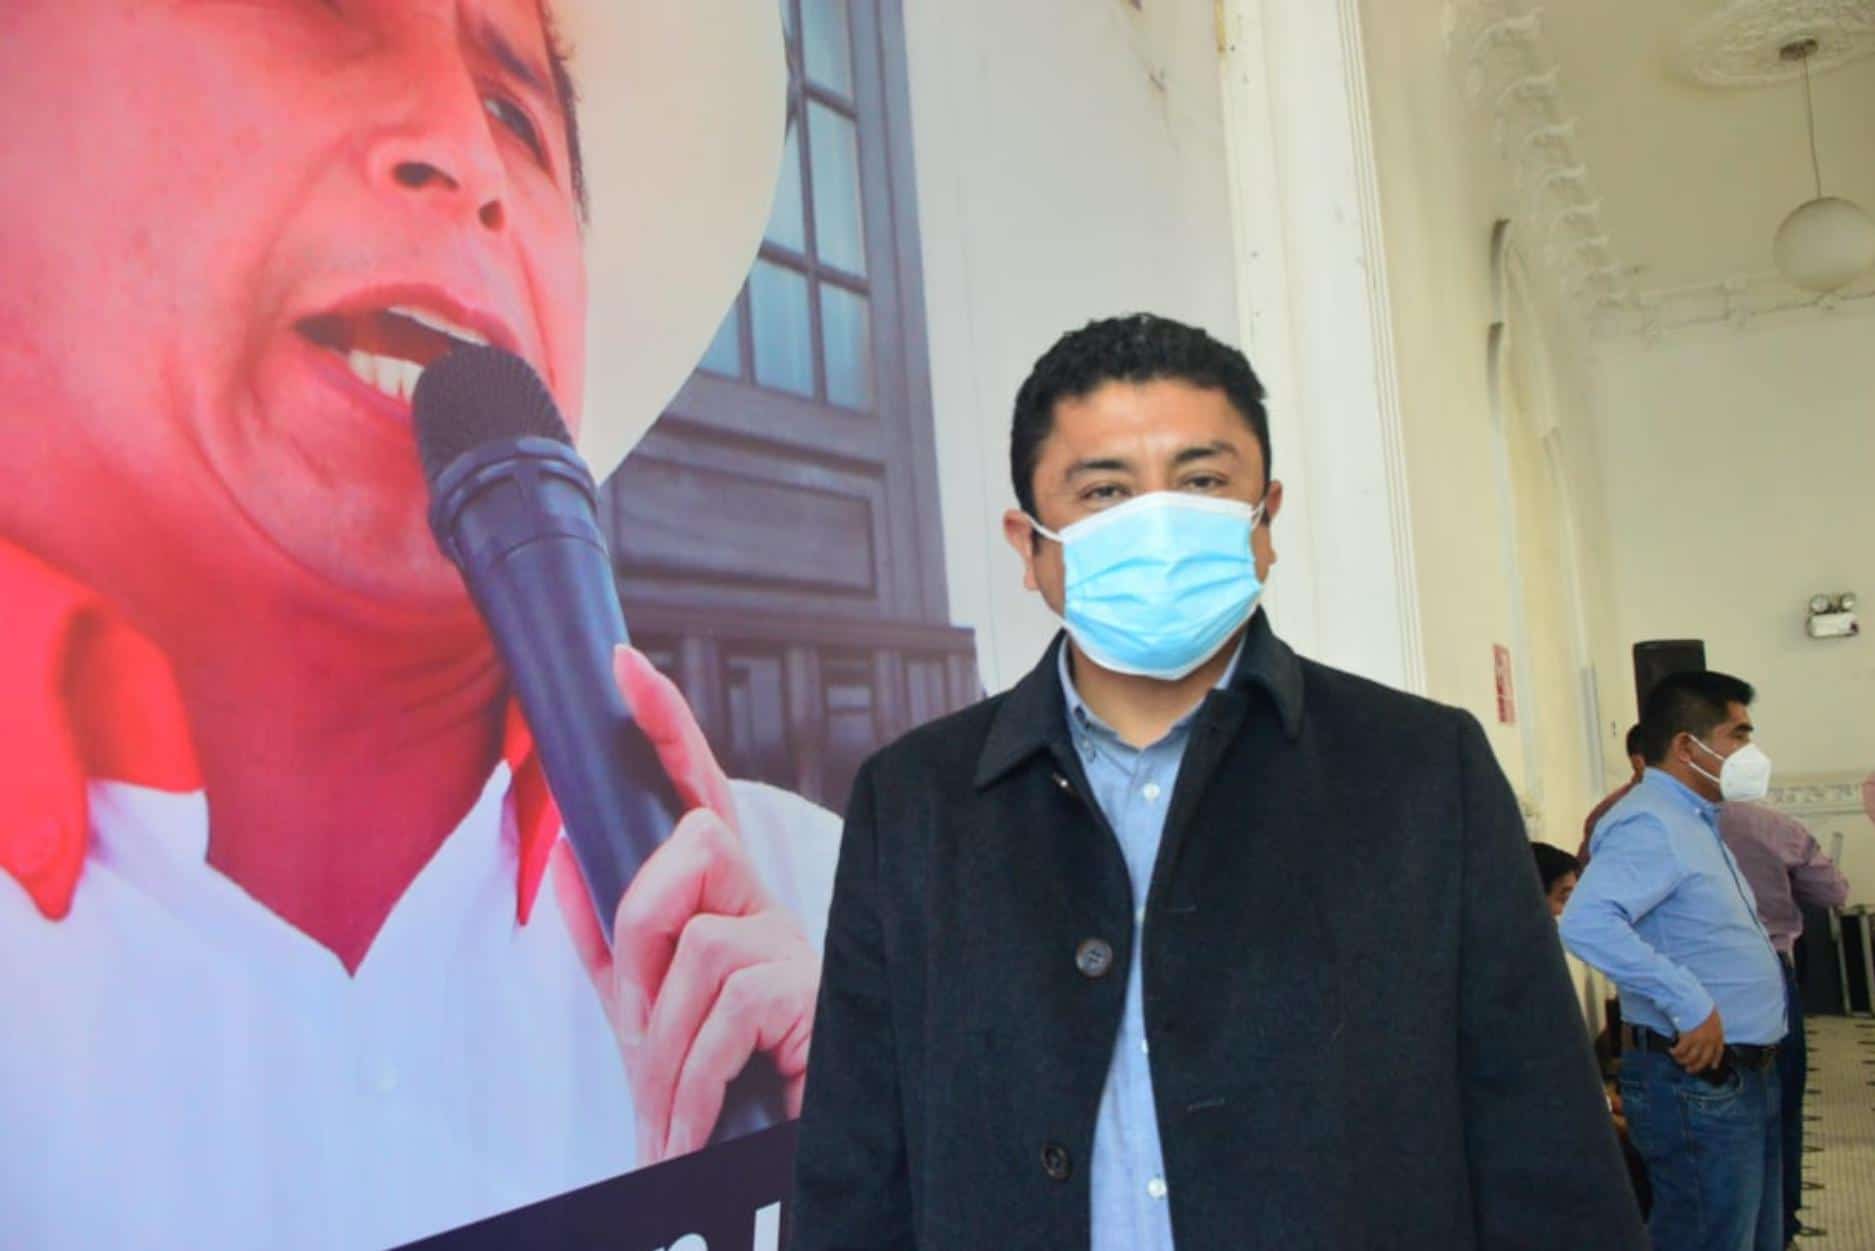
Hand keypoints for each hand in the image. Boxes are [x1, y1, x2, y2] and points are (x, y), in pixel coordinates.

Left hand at [552, 646, 819, 1164]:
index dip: (665, 725)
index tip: (624, 666)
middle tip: (642, 1016)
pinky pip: (721, 1005)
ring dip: (662, 1041)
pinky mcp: (810, 991)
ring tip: (673, 1103)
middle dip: (642, 928)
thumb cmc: (720, 1083)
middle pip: (690, 844)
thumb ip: (608, 942)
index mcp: (723, 900)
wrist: (773, 1162)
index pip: (694, 792)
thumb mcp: (644, 1013)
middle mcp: (762, 905)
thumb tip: (562, 861)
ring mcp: (792, 943)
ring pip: (695, 942)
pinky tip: (696, 1121)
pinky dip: (692, 1078)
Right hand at [1670, 1009, 1725, 1073]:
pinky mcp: (1687, 1039)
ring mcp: (1699, 1041)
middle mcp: (1710, 1041)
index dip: (1714, 1061)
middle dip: (1696, 1067)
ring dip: (1683, 1061)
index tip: (1711, 1067)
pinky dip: (1675, 1053)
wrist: (1693, 1001)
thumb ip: (1711, 1027)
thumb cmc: (1701, 1005)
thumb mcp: (1712, 1017)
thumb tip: (1705, 1032)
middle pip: (1703, 1060)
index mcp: (1718, 1035)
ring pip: (1691, 1058)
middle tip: (1689, 1070)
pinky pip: (1680, 1051)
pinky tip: (1671, 1051)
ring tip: (1678, 1060)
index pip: (1718, 1052)